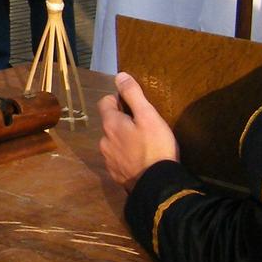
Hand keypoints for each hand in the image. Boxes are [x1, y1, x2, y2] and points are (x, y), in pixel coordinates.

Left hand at [98, 72, 178, 190]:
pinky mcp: (115, 174)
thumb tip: (120, 76)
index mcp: (110, 125)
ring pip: (113, 141)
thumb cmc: (155, 147)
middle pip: (109, 123)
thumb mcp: (148, 116)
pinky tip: (141, 159)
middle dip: (123, 121)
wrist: (157, 185)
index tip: (135, 106)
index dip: (118, 100)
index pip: (104, 102)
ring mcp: (108, 159)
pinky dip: (126, 156)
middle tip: (143, 126)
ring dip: (124, 139)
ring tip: (144, 144)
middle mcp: (104, 141)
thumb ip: (133, 95)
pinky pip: (118, 158)